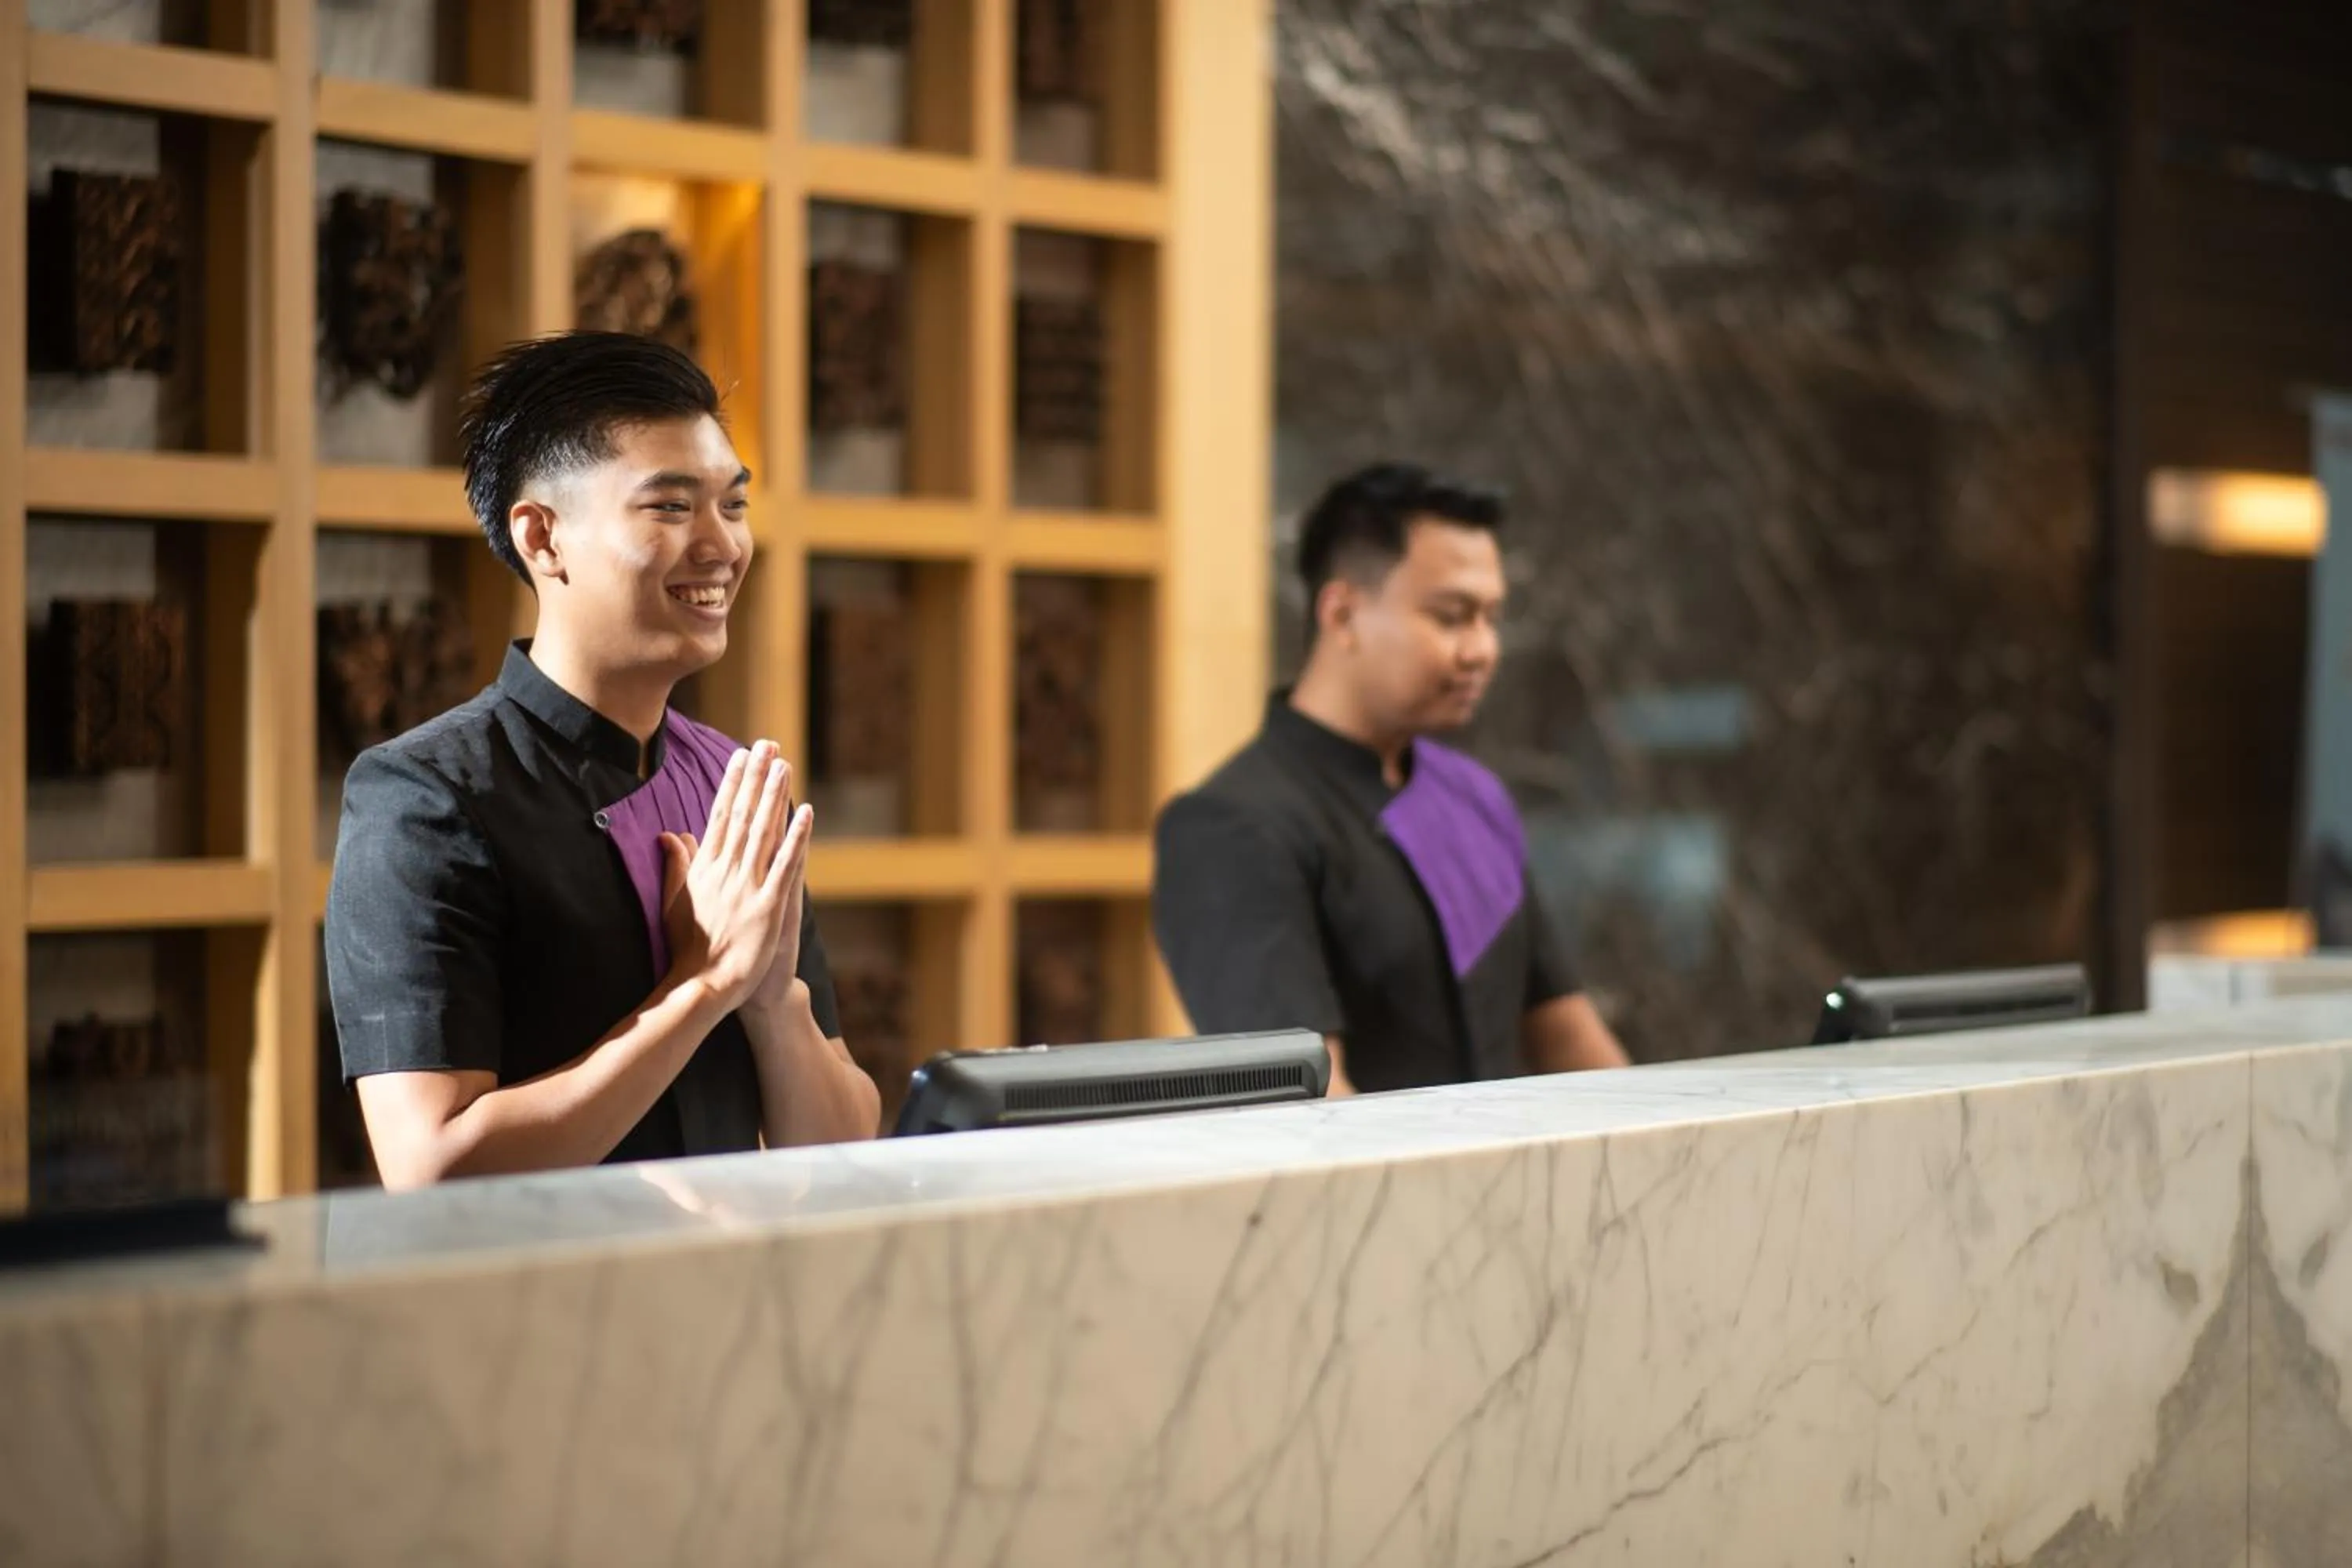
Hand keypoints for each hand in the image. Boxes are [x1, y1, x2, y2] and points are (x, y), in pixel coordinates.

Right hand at [658, 742, 809, 1011]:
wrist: (703, 986)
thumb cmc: (690, 948)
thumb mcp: (674, 901)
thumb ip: (676, 865)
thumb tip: (671, 833)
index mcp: (706, 868)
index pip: (720, 815)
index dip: (733, 783)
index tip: (740, 755)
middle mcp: (725, 871)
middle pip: (743, 815)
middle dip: (755, 777)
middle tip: (766, 744)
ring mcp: (747, 887)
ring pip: (763, 832)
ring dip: (774, 796)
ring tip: (784, 764)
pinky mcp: (768, 906)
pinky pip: (785, 866)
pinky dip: (796, 838)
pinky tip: (806, 812)